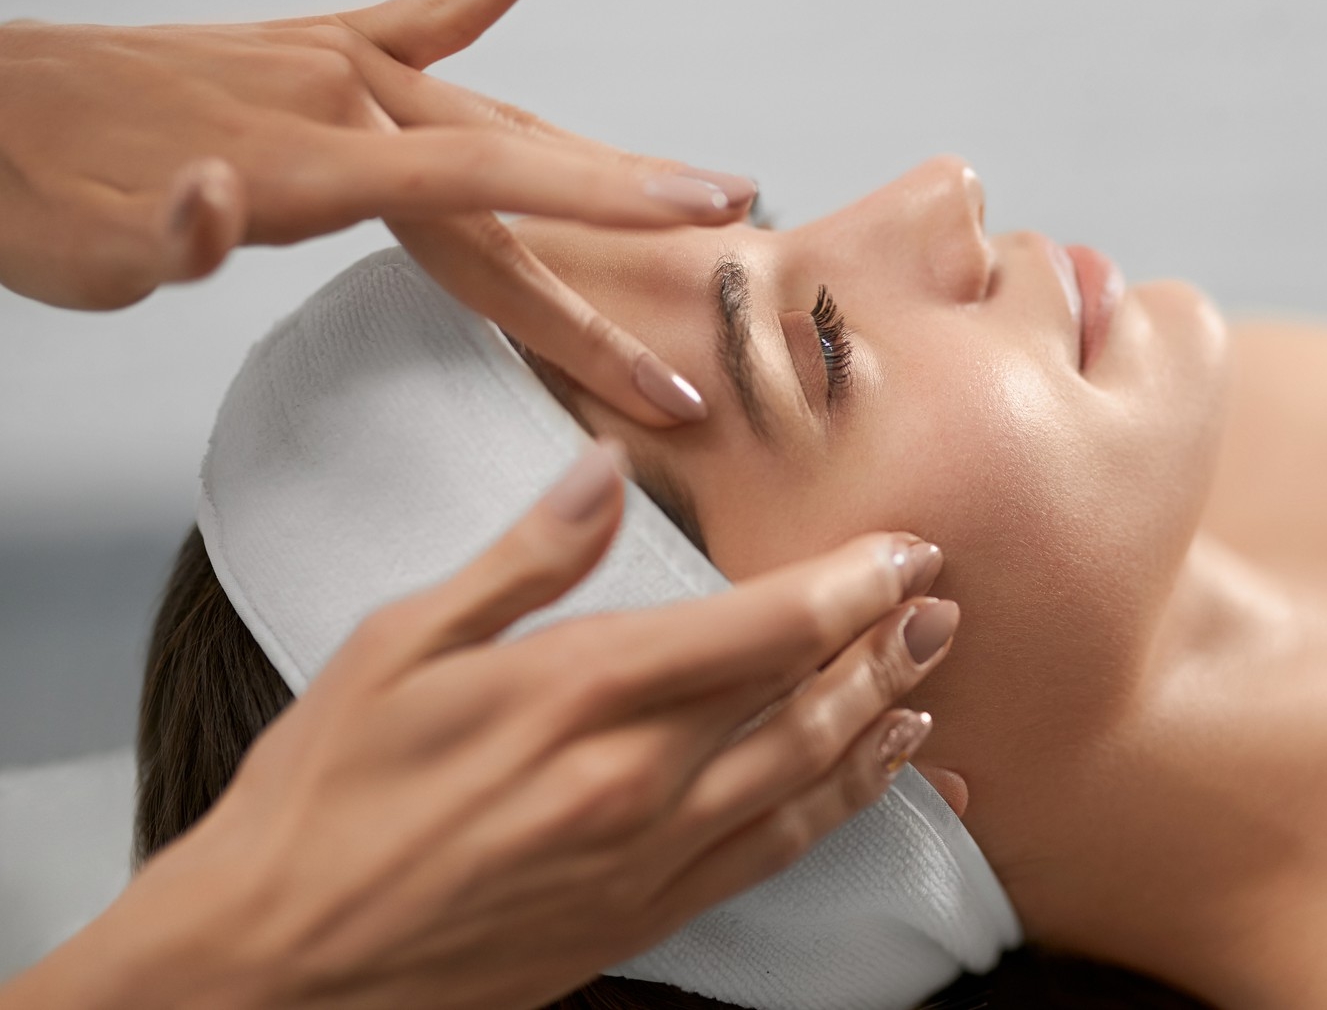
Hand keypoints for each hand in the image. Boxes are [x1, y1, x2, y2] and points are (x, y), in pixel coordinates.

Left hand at [0, 0, 744, 425]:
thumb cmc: (31, 197)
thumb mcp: (83, 252)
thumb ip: (165, 235)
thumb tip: (222, 202)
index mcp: (308, 166)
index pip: (487, 200)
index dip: (599, 222)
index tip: (698, 238)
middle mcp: (343, 105)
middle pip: (516, 178)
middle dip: (624, 231)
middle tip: (718, 263)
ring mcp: (338, 66)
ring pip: (502, 115)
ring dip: (600, 159)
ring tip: (696, 182)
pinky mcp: (318, 45)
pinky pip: (433, 10)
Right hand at [1, 441, 955, 1009]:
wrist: (278, 963)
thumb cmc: (324, 793)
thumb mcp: (399, 645)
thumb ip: (524, 558)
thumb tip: (602, 468)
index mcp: (578, 691)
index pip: (760, 626)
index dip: (850, 584)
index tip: (906, 549)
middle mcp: (634, 778)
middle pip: (805, 698)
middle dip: (887, 643)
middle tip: (946, 603)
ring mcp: (647, 857)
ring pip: (806, 777)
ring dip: (882, 721)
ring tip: (933, 676)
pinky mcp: (642, 915)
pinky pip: (774, 855)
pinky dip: (842, 809)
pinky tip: (878, 777)